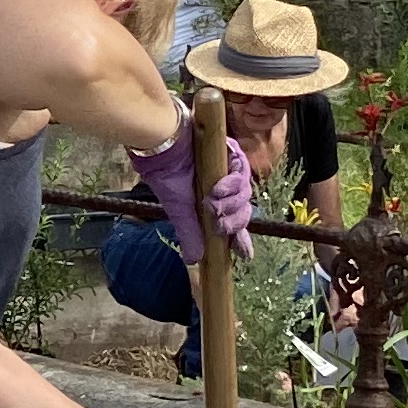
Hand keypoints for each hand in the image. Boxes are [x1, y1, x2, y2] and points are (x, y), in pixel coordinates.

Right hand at [129, 126, 253, 262]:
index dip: (241, 239)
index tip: (245, 255)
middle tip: (217, 223)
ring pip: (244, 194)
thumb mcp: (179, 211)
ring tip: (212, 201)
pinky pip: (242, 172)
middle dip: (233, 221)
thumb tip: (192, 261)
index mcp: (212, 204)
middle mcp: (224, 189)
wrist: (162, 147)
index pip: (233, 224)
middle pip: (243, 211)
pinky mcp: (232, 154)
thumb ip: (189, 233)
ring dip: (230, 202)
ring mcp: (229, 172)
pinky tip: (217, 188)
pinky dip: (232, 182)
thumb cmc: (167, 176)